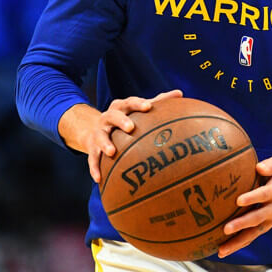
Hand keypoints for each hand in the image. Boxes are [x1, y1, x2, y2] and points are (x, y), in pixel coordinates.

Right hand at [61, 89, 182, 182]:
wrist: (94, 129)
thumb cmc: (125, 118)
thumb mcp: (138, 109)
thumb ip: (158, 101)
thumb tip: (180, 93)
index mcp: (121, 108)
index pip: (129, 102)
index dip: (138, 104)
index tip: (148, 106)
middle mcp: (107, 118)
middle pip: (112, 116)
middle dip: (121, 121)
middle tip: (131, 127)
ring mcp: (99, 133)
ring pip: (100, 137)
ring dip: (105, 143)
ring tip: (111, 152)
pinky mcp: (92, 148)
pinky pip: (92, 158)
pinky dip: (94, 168)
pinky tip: (99, 178)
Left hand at [217, 157, 271, 257]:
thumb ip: (271, 165)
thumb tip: (259, 167)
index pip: (264, 195)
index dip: (252, 198)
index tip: (239, 201)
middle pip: (257, 218)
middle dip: (241, 224)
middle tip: (226, 229)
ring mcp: (269, 221)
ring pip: (253, 234)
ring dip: (237, 242)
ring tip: (221, 250)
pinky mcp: (263, 228)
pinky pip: (251, 238)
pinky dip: (237, 245)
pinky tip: (223, 251)